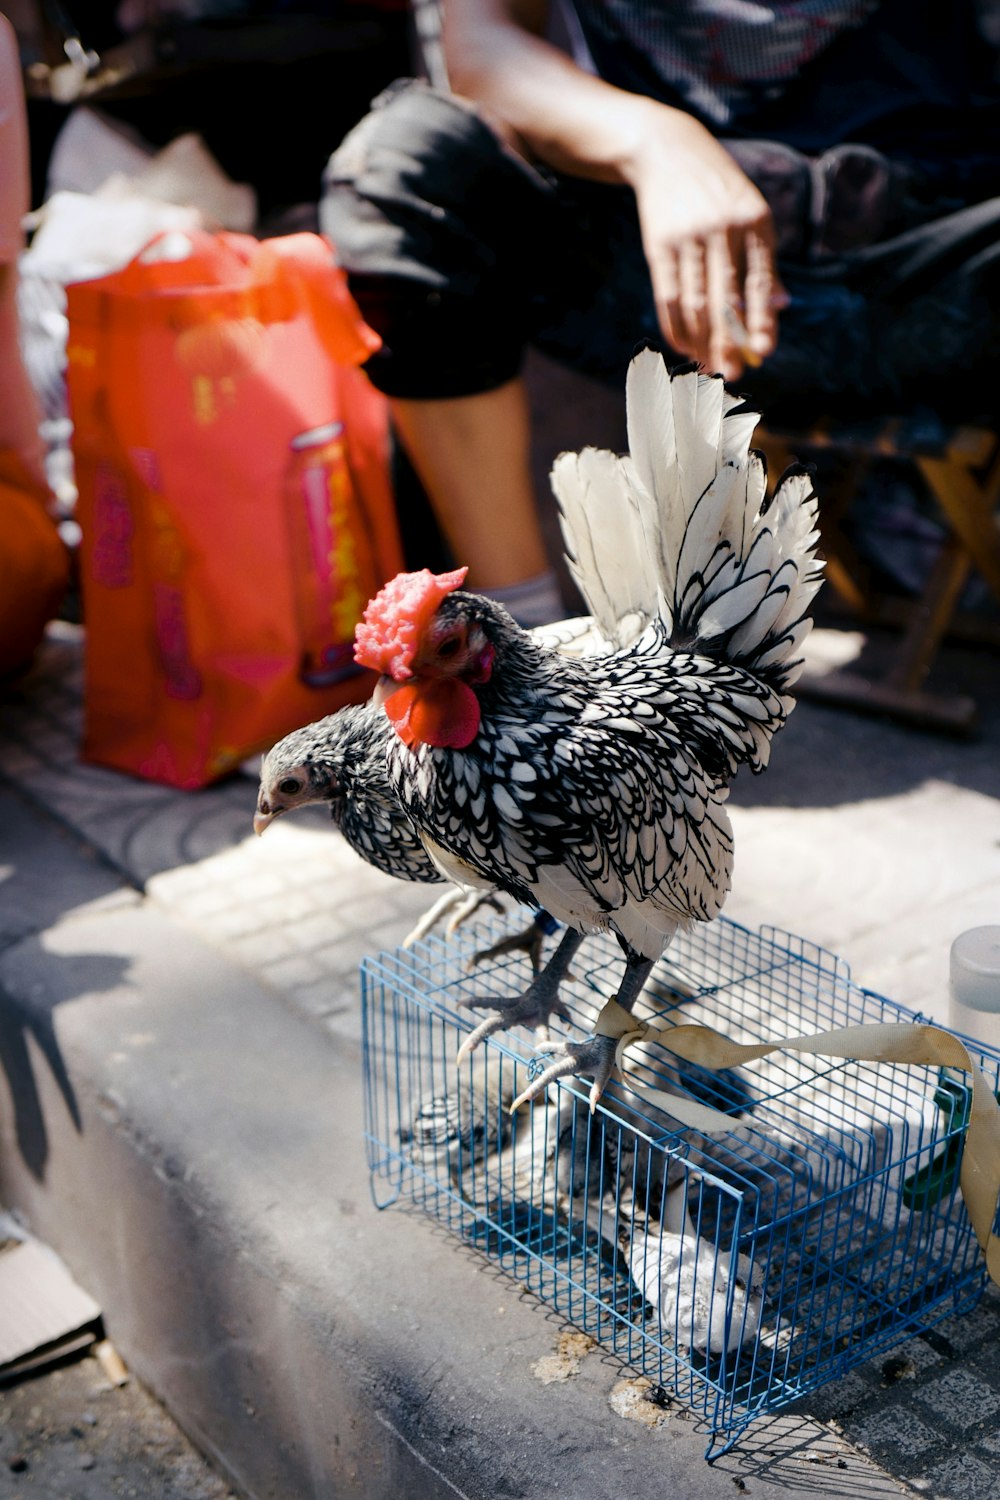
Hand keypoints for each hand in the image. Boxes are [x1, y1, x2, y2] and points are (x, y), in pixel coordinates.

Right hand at [626, 105, 786, 380]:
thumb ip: (765, 260)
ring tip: (708, 366)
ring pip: (695, 304)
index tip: (763, 353)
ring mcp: (689, 237)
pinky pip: (668, 298)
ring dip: (700, 341)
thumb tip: (782, 306)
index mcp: (755, 220)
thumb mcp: (750, 212)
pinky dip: (676, 327)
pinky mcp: (659, 245)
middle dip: (728, 342)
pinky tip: (684, 346)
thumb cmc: (718, 190)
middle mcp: (723, 227)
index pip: (761, 281)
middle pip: (725, 299)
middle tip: (731, 374)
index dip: (761, 320)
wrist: (667, 150)